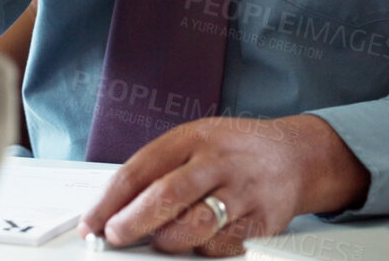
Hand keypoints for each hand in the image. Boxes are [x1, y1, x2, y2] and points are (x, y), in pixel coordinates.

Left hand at [80, 115, 368, 255]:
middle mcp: (217, 161)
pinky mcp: (262, 220)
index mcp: (192, 138)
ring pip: (196, 225)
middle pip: (167, 194)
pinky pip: (224, 244)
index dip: (110, 199)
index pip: (141, 168)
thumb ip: (160, 169)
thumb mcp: (195, 142)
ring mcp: (242, 191)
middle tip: (116, 236)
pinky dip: (204, 249)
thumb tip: (116, 207)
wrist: (296, 155)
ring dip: (168, 240)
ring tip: (158, 240)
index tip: (92, 222)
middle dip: (133, 221)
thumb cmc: (234, 151)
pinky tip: (197, 243)